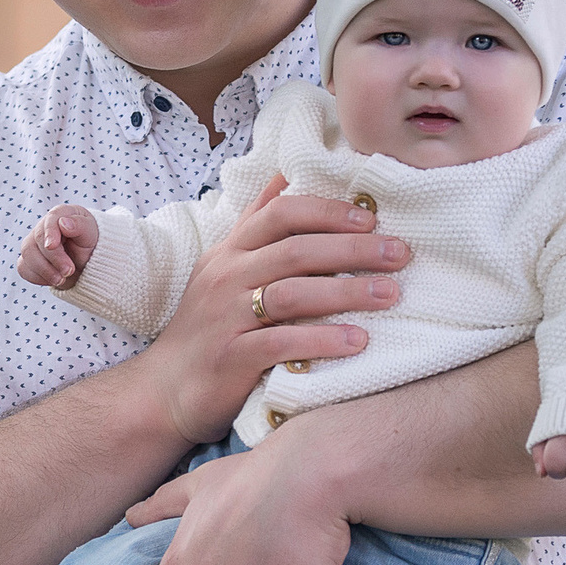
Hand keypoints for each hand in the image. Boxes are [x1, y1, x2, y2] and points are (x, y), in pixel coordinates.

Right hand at [19, 205, 99, 287]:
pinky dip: (39, 277)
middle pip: (37, 240)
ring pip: (27, 255)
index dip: (49, 233)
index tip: (52, 246)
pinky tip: (54, 278)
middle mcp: (43, 227)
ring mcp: (33, 243)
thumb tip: (63, 222)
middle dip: (53, 258)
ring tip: (62, 279)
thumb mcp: (90, 233)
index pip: (50, 220)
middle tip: (69, 271)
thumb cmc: (88, 243)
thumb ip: (79, 225)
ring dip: (45, 271)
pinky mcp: (28, 260)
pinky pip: (24, 268)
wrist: (86, 262)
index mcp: (60, 215)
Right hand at [139, 174, 410, 444]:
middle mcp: (226, 277)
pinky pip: (282, 342)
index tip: (371, 219)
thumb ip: (255, 224)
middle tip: (400, 254)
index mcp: (230, 251)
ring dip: (347, 292)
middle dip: (353, 249)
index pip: (279, 214)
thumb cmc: (206, 327)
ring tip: (390, 295)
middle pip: (295, 250)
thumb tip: (286, 174)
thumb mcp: (223, 267)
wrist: (165, 390)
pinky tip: (357, 341)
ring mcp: (226, 317)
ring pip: (292, 293)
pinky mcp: (232, 358)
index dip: (327, 212)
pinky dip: (322, 340)